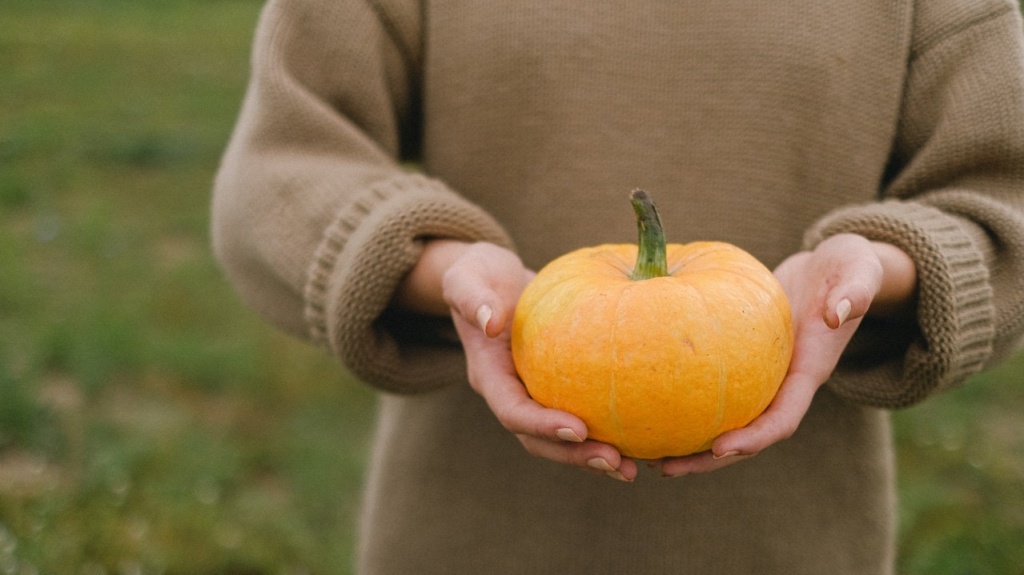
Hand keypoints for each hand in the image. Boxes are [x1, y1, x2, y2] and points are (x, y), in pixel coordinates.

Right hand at [396, 240, 638, 481]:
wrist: (491, 283)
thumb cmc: (479, 276)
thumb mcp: (467, 278)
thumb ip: (471, 298)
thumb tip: (490, 322)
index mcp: (489, 374)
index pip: (512, 410)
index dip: (542, 425)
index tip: (578, 429)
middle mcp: (511, 394)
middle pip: (538, 439)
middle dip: (574, 455)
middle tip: (614, 462)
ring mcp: (534, 395)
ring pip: (561, 440)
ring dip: (593, 457)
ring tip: (631, 468)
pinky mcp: (556, 390)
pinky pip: (580, 418)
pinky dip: (606, 434)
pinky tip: (640, 441)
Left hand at [659, 233, 915, 476]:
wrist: (837, 269)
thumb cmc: (850, 268)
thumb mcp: (859, 272)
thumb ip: (855, 293)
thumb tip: (838, 314)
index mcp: (809, 371)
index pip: (782, 419)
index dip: (754, 439)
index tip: (719, 448)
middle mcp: (784, 384)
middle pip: (746, 436)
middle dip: (709, 458)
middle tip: (665, 468)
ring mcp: (764, 377)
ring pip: (726, 420)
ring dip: (689, 442)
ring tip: (645, 453)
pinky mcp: (745, 363)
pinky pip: (714, 391)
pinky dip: (685, 403)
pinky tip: (648, 405)